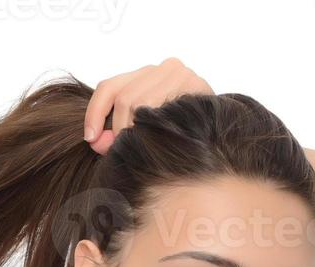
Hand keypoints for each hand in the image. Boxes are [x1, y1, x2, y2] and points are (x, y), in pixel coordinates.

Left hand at [83, 57, 213, 155]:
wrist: (224, 134)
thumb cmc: (181, 137)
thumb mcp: (144, 130)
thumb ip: (117, 132)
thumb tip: (95, 140)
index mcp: (148, 74)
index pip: (110, 87)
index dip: (95, 112)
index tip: (90, 138)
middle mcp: (164, 68)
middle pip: (123, 96)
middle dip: (114, 128)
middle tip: (114, 151)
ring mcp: (181, 74)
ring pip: (138, 101)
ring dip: (131, 131)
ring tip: (138, 149)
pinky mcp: (193, 84)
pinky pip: (159, 107)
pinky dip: (151, 126)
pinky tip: (155, 141)